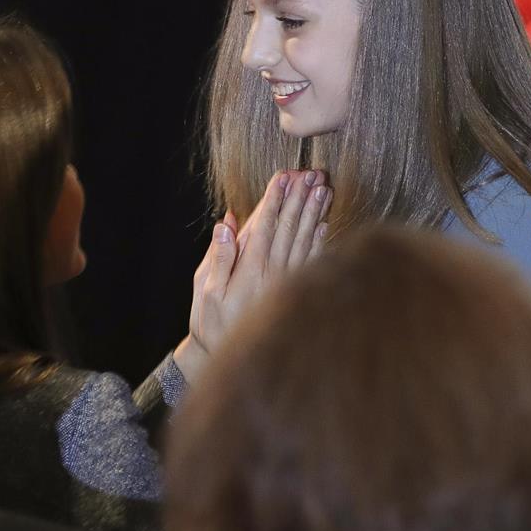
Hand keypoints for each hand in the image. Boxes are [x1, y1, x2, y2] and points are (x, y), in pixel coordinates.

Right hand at [174, 170, 331, 382]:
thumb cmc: (212, 323)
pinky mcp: (295, 291)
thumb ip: (218, 257)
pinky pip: (311, 260)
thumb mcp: (205, 292)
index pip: (265, 226)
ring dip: (314, 212)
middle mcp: (273, 272)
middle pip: (290, 227)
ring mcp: (287, 281)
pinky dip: (319, 240)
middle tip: (311, 172)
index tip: (284, 176)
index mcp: (250, 269)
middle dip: (300, 197)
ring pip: (304, 239)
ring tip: (323, 188)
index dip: (275, 199)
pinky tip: (324, 223)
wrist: (229, 357)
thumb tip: (226, 223)